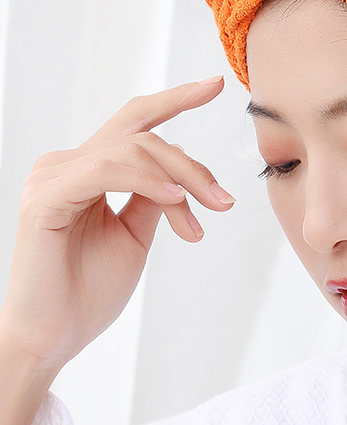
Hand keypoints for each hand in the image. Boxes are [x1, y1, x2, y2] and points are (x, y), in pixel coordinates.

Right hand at [0, 76, 234, 376]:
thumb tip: (181, 170)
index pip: (134, 123)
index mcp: (85, 169)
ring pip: (132, 150)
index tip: (216, 85)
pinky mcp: (44, 198)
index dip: (175, 99)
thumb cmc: (87, 292)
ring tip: (205, 211)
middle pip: (140, 133)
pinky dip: (147, 180)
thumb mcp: (134, 235)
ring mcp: (50, 177)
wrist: (52, 339)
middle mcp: (64, 164)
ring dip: (179, 178)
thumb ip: (153, 198)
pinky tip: (175, 200)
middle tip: (224, 199)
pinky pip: (106, 170)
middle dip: (190, 161)